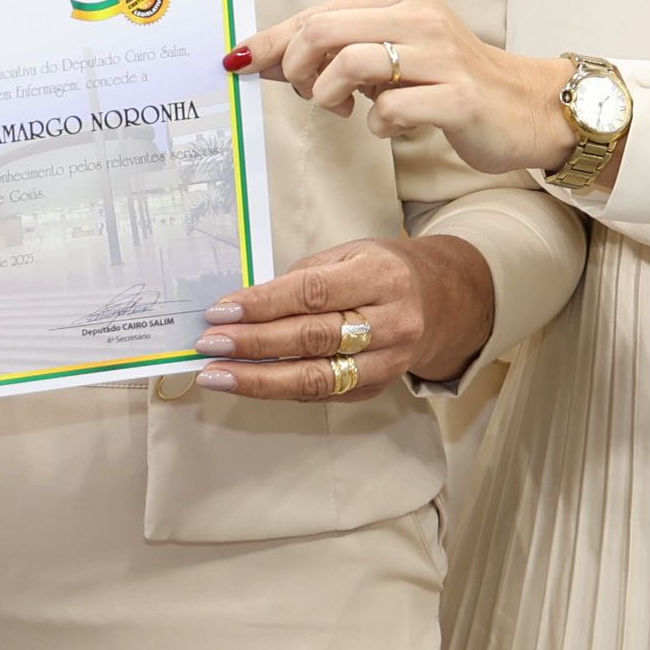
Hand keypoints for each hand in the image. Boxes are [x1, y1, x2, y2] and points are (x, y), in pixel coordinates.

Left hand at [195, 234, 496, 399]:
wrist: (441, 304)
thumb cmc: (382, 271)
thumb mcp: (349, 255)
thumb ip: (301, 277)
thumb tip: (242, 305)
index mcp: (381, 277)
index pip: (312, 294)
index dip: (263, 305)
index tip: (220, 312)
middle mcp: (391, 322)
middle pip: (312, 339)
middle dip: (253, 344)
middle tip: (209, 345)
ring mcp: (387, 362)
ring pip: (316, 378)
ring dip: (259, 379)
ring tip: (217, 375)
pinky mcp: (376, 388)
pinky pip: (322, 393)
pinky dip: (280, 389)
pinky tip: (247, 382)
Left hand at [232, 0, 580, 180]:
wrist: (522, 105)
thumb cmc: (443, 77)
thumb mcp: (389, 49)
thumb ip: (333, 47)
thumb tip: (256, 57)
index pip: (317, 12)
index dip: (271, 40)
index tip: (239, 62)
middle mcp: (420, 13)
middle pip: (323, 30)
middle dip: (295, 67)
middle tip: (305, 92)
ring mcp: (441, 54)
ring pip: (350, 63)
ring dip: (329, 95)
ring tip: (343, 108)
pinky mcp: (458, 96)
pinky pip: (389, 109)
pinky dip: (377, 123)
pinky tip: (392, 123)